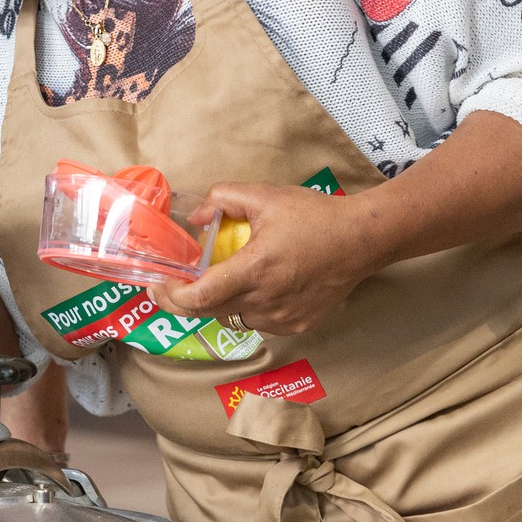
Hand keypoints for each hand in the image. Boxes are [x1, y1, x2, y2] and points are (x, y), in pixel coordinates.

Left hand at [149, 180, 383, 335]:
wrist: (363, 240)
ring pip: (232, 317)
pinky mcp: (297, 326)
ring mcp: (283, 319)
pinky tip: (256, 285)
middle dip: (184, 299)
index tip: (157, 283)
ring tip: (219, 277)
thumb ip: (221, 198)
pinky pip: (257, 321)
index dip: (172, 295)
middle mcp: (267, 301)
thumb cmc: (315, 215)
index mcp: (255, 269)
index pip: (200, 297)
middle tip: (170, 283)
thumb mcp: (264, 195)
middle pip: (209, 311)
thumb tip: (194, 218)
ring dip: (218, 301)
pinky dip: (246, 306)